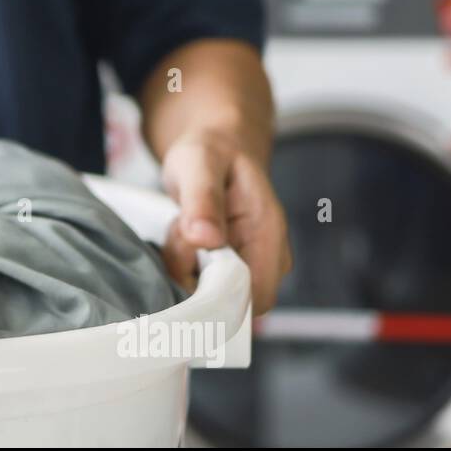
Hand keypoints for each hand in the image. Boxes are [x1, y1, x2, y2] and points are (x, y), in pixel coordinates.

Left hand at [158, 129, 291, 314]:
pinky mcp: (229, 267)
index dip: (218, 294)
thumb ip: (202, 200)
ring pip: (207, 293)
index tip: (189, 258)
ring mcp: (249, 264)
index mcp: (268, 234)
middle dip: (192, 274)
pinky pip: (197, 283)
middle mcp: (266, 257)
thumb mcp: (199, 165)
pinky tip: (184, 237)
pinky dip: (181, 264)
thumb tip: (206, 239)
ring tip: (183, 227)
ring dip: (182, 266)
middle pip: (226, 299)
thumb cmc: (212, 154)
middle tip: (182, 232)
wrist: (217, 150)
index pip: (255, 297)